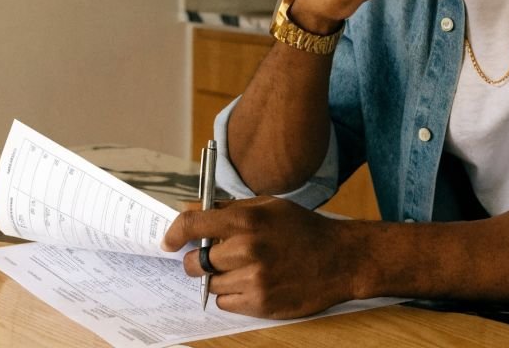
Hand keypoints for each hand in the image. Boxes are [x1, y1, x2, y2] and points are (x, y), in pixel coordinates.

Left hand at [160, 197, 363, 318]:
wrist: (341, 259)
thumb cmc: (302, 229)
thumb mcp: (268, 206)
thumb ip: (229, 210)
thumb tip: (190, 211)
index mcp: (247, 219)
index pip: (192, 224)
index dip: (173, 233)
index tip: (167, 242)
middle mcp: (248, 249)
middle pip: (196, 261)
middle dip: (198, 260)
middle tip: (211, 258)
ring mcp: (255, 279)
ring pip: (211, 284)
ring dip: (219, 278)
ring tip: (244, 269)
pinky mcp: (262, 303)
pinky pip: (226, 303)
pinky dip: (232, 295)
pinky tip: (252, 283)